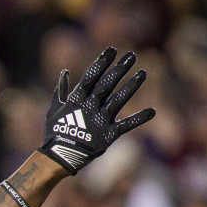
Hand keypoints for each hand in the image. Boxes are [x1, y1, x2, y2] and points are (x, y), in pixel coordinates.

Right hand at [38, 47, 154, 173]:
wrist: (58, 157)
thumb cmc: (55, 133)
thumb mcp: (53, 109)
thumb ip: (60, 90)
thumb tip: (64, 72)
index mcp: (76, 99)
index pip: (92, 76)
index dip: (102, 62)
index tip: (112, 49)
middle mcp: (90, 106)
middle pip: (107, 84)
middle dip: (119, 69)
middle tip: (131, 56)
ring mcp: (99, 120)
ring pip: (118, 99)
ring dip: (131, 86)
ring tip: (143, 73)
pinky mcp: (107, 135)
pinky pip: (126, 125)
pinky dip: (139, 118)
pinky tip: (152, 111)